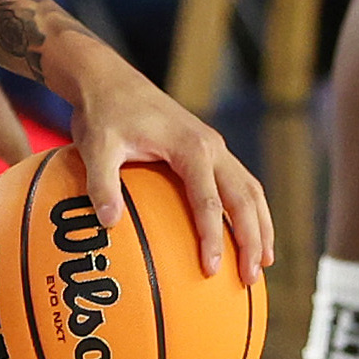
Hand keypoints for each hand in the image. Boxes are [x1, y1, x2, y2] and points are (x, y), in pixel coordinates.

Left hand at [56, 36, 272, 283]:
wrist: (109, 79)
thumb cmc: (102, 113)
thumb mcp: (96, 146)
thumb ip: (101, 183)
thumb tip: (108, 223)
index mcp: (191, 147)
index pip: (209, 201)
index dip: (212, 238)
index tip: (211, 270)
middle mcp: (212, 146)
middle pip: (244, 198)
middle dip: (252, 239)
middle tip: (250, 279)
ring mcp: (214, 147)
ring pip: (251, 190)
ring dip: (260, 227)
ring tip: (262, 265)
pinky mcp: (209, 149)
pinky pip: (239, 183)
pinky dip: (249, 211)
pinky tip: (246, 237)